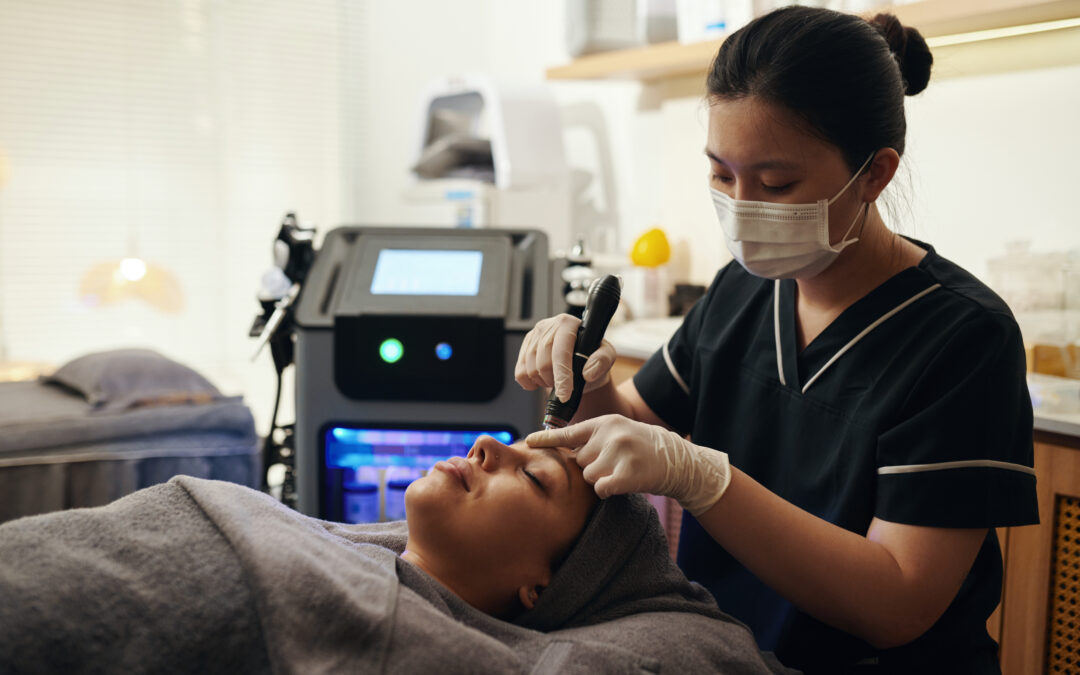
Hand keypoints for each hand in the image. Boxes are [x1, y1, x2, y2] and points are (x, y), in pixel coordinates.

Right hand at [514, 314, 615, 402]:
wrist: (579, 358)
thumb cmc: (592, 356)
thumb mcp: (606, 356)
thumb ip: (602, 361)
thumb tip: (588, 372)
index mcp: (567, 323)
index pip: (560, 353)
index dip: (562, 376)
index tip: (565, 395)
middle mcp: (547, 326)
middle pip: (543, 364)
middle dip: (555, 381)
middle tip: (566, 383)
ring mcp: (533, 335)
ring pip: (530, 370)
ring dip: (544, 382)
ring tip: (556, 378)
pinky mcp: (525, 347)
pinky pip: (520, 372)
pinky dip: (530, 383)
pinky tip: (542, 380)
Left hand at [525, 414, 730, 515]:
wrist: (677, 461)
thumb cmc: (643, 449)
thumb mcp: (618, 433)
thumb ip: (593, 440)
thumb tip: (563, 453)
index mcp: (605, 423)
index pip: (569, 433)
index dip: (547, 440)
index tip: (528, 442)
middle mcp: (610, 435)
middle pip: (579, 462)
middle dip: (592, 468)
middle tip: (614, 465)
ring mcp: (620, 453)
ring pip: (588, 477)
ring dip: (601, 480)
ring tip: (621, 472)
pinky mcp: (628, 474)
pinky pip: (601, 489)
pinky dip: (607, 492)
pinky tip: (622, 484)